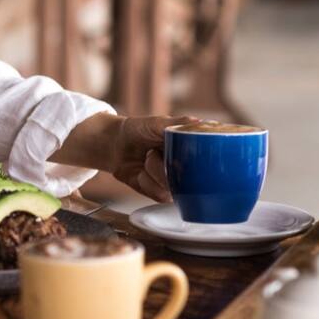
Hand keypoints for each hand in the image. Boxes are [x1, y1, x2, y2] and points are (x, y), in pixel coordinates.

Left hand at [52, 112, 197, 201]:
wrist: (113, 143)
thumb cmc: (138, 130)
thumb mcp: (157, 123)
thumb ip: (178, 124)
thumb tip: (199, 122)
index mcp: (191, 152)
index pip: (204, 165)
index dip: (194, 163)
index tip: (179, 155)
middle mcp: (186, 170)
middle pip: (189, 180)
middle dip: (167, 165)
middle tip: (153, 151)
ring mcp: (173, 183)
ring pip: (172, 188)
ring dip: (154, 171)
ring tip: (147, 158)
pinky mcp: (158, 193)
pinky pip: (159, 195)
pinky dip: (145, 182)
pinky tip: (140, 172)